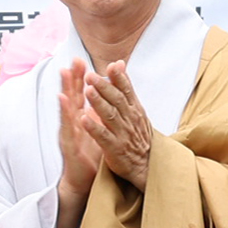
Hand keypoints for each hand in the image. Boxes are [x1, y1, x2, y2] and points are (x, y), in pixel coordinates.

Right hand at [55, 61, 97, 204]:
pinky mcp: (68, 145)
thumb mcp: (97, 130)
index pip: (81, 94)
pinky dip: (65, 112)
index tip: (82, 61)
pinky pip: (67, 126)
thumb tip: (101, 96)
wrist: (82, 181)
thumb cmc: (90, 155)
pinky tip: (63, 100)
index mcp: (81, 118)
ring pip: (67, 107)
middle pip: (73, 96)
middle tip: (73, 60)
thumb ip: (97, 112)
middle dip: (73, 77)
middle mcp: (73, 123)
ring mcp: (69, 132)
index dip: (81, 78)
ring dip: (65, 88)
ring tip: (64, 73)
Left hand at [82, 59, 155, 186]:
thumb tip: (119, 63)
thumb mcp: (135, 109)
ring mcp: (122, 134)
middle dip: (104, 87)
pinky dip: (93, 127)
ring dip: (98, 103)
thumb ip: (124, 87)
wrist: (145, 164)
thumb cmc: (136, 134)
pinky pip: (102, 136)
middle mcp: (129, 119)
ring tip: (87, 91)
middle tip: (91, 75)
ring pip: (109, 115)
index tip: (111, 66)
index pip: (126, 90)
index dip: (119, 78)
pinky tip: (83, 119)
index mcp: (134, 109)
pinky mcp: (114, 148)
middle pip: (116, 100)